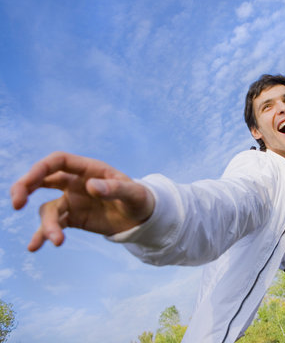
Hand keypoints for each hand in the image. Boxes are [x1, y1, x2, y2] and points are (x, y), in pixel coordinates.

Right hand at [10, 151, 154, 251]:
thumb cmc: (140, 199)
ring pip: (48, 210)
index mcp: (89, 169)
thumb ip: (114, 188)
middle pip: (42, 179)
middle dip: (24, 187)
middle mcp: (75, 182)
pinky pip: (54, 226)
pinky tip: (34, 247)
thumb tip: (91, 187)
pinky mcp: (73, 219)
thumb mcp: (134, 193)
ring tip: (57, 241)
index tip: (28, 183)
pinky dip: (44, 236)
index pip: (58, 161)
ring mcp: (72, 201)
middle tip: (16, 203)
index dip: (40, 169)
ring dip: (47, 225)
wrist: (142, 218)